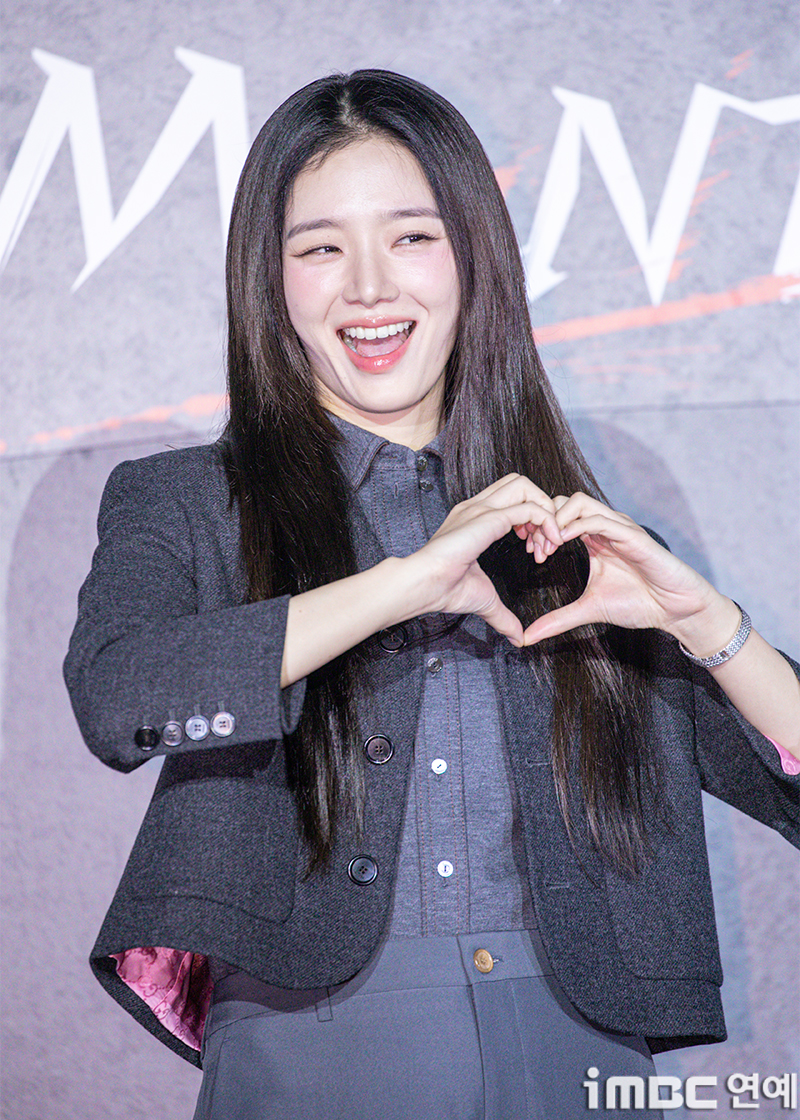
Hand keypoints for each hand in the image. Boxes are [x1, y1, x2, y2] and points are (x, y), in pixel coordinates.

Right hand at [412, 474, 564, 645]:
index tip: (534, 548)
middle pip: (520, 483)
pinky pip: (529, 507)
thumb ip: (503, 615)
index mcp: (474, 519)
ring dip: (546, 511)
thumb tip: (517, 637)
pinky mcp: (488, 518)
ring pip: (525, 486)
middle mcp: (478, 507)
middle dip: (541, 507)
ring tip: (549, 542)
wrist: (423, 586)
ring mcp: (481, 509)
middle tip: (545, 541)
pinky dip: (546, 522)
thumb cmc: (443, 590)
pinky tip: (548, 545)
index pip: (511, 498)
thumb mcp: (484, 599)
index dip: (530, 518)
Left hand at [521, 492, 737, 651]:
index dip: (540, 529)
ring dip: (557, 520)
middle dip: (544, 521)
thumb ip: (558, 619)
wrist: (676, 611)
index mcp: (593, 538)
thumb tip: (527, 636)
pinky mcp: (633, 536)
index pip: (557, 515)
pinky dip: (578, 525)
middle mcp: (604, 527)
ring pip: (579, 502)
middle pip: (563, 501)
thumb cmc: (639, 604)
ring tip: (548, 547)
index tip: (531, 553)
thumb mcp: (589, 609)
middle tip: (536, 549)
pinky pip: (601, 519)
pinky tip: (563, 541)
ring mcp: (619, 528)